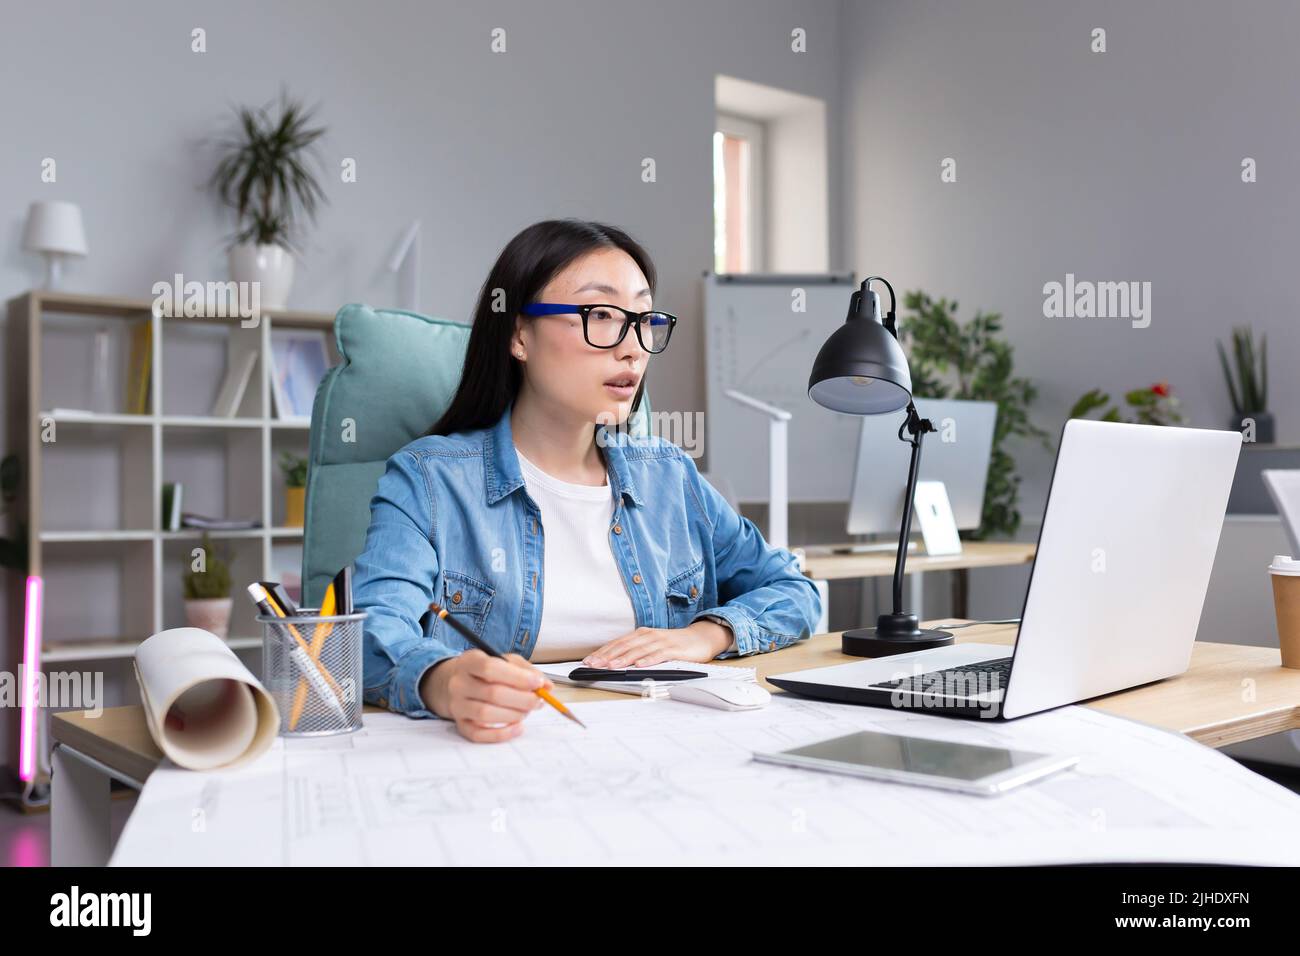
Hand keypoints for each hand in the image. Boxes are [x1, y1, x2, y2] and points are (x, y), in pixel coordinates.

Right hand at [420, 649, 553, 742]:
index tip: (537, 684)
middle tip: (537, 701)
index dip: (517, 677)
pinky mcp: (460, 724)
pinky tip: (517, 727)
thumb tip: (547, 686)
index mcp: (470, 661)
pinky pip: (479, 734)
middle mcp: (459, 683)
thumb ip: (527, 671)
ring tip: (527, 711)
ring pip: (485, 714)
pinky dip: (501, 734)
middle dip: (521, 699)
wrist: (458, 683)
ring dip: (514, 715)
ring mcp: (457, 705)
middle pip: (492, 693)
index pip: (491, 668)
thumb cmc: (487, 672)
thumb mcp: (506, 661)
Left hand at [581, 620, 732, 668]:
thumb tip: (613, 662)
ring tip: (611, 666)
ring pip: (639, 650)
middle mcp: (648, 635)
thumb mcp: (651, 646)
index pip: (617, 643)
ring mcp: (661, 641)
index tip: (588, 661)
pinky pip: (659, 655)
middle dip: (607, 656)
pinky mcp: (674, 649)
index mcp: (640, 634)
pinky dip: (648, 660)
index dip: (602, 652)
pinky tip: (639, 666)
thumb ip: (635, 652)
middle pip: (624, 646)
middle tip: (593, 665)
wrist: (700, 638)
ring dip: (624, 659)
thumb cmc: (673, 645)